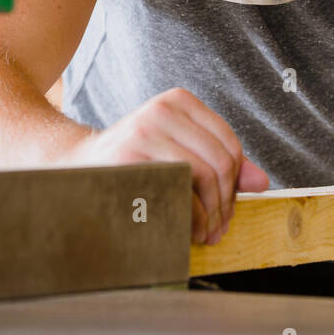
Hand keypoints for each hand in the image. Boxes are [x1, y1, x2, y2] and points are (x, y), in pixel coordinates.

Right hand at [61, 87, 268, 245]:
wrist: (73, 168)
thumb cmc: (131, 165)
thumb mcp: (176, 152)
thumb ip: (219, 163)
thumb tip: (261, 182)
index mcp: (177, 101)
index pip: (228, 144)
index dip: (235, 183)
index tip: (227, 208)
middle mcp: (161, 110)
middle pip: (220, 161)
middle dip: (225, 203)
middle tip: (219, 228)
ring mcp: (142, 132)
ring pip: (203, 177)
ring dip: (210, 215)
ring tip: (204, 233)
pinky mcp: (128, 160)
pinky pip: (178, 193)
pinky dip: (189, 219)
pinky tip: (185, 231)